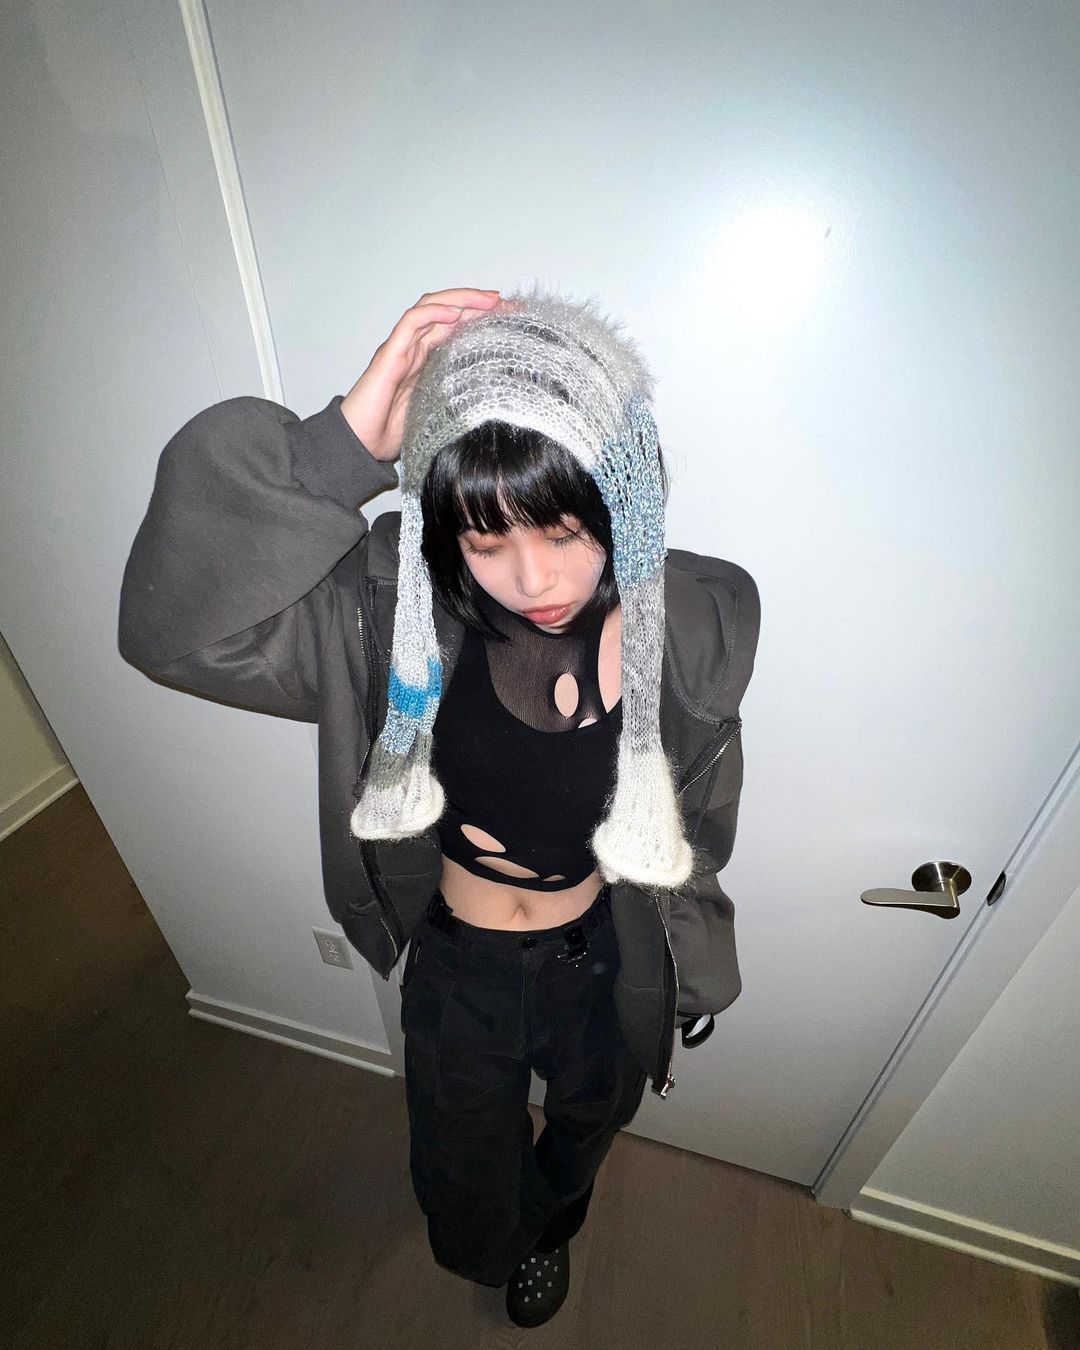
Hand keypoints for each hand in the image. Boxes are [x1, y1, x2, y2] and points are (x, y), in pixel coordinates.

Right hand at [341, 288, 512, 461]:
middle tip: (506, 302)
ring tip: (487, 299)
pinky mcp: (388, 355)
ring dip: (460, 300)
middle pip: (445, 312)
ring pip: (430, 308)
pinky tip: (455, 313)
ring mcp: (400, 349)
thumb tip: (488, 404)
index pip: (454, 328)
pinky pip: (410, 323)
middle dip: (476, 302)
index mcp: (424, 361)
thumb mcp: (436, 413)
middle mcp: (412, 349)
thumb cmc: (389, 434)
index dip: (480, 318)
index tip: (509, 316)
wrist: (359, 445)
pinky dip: (433, 313)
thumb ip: (454, 401)